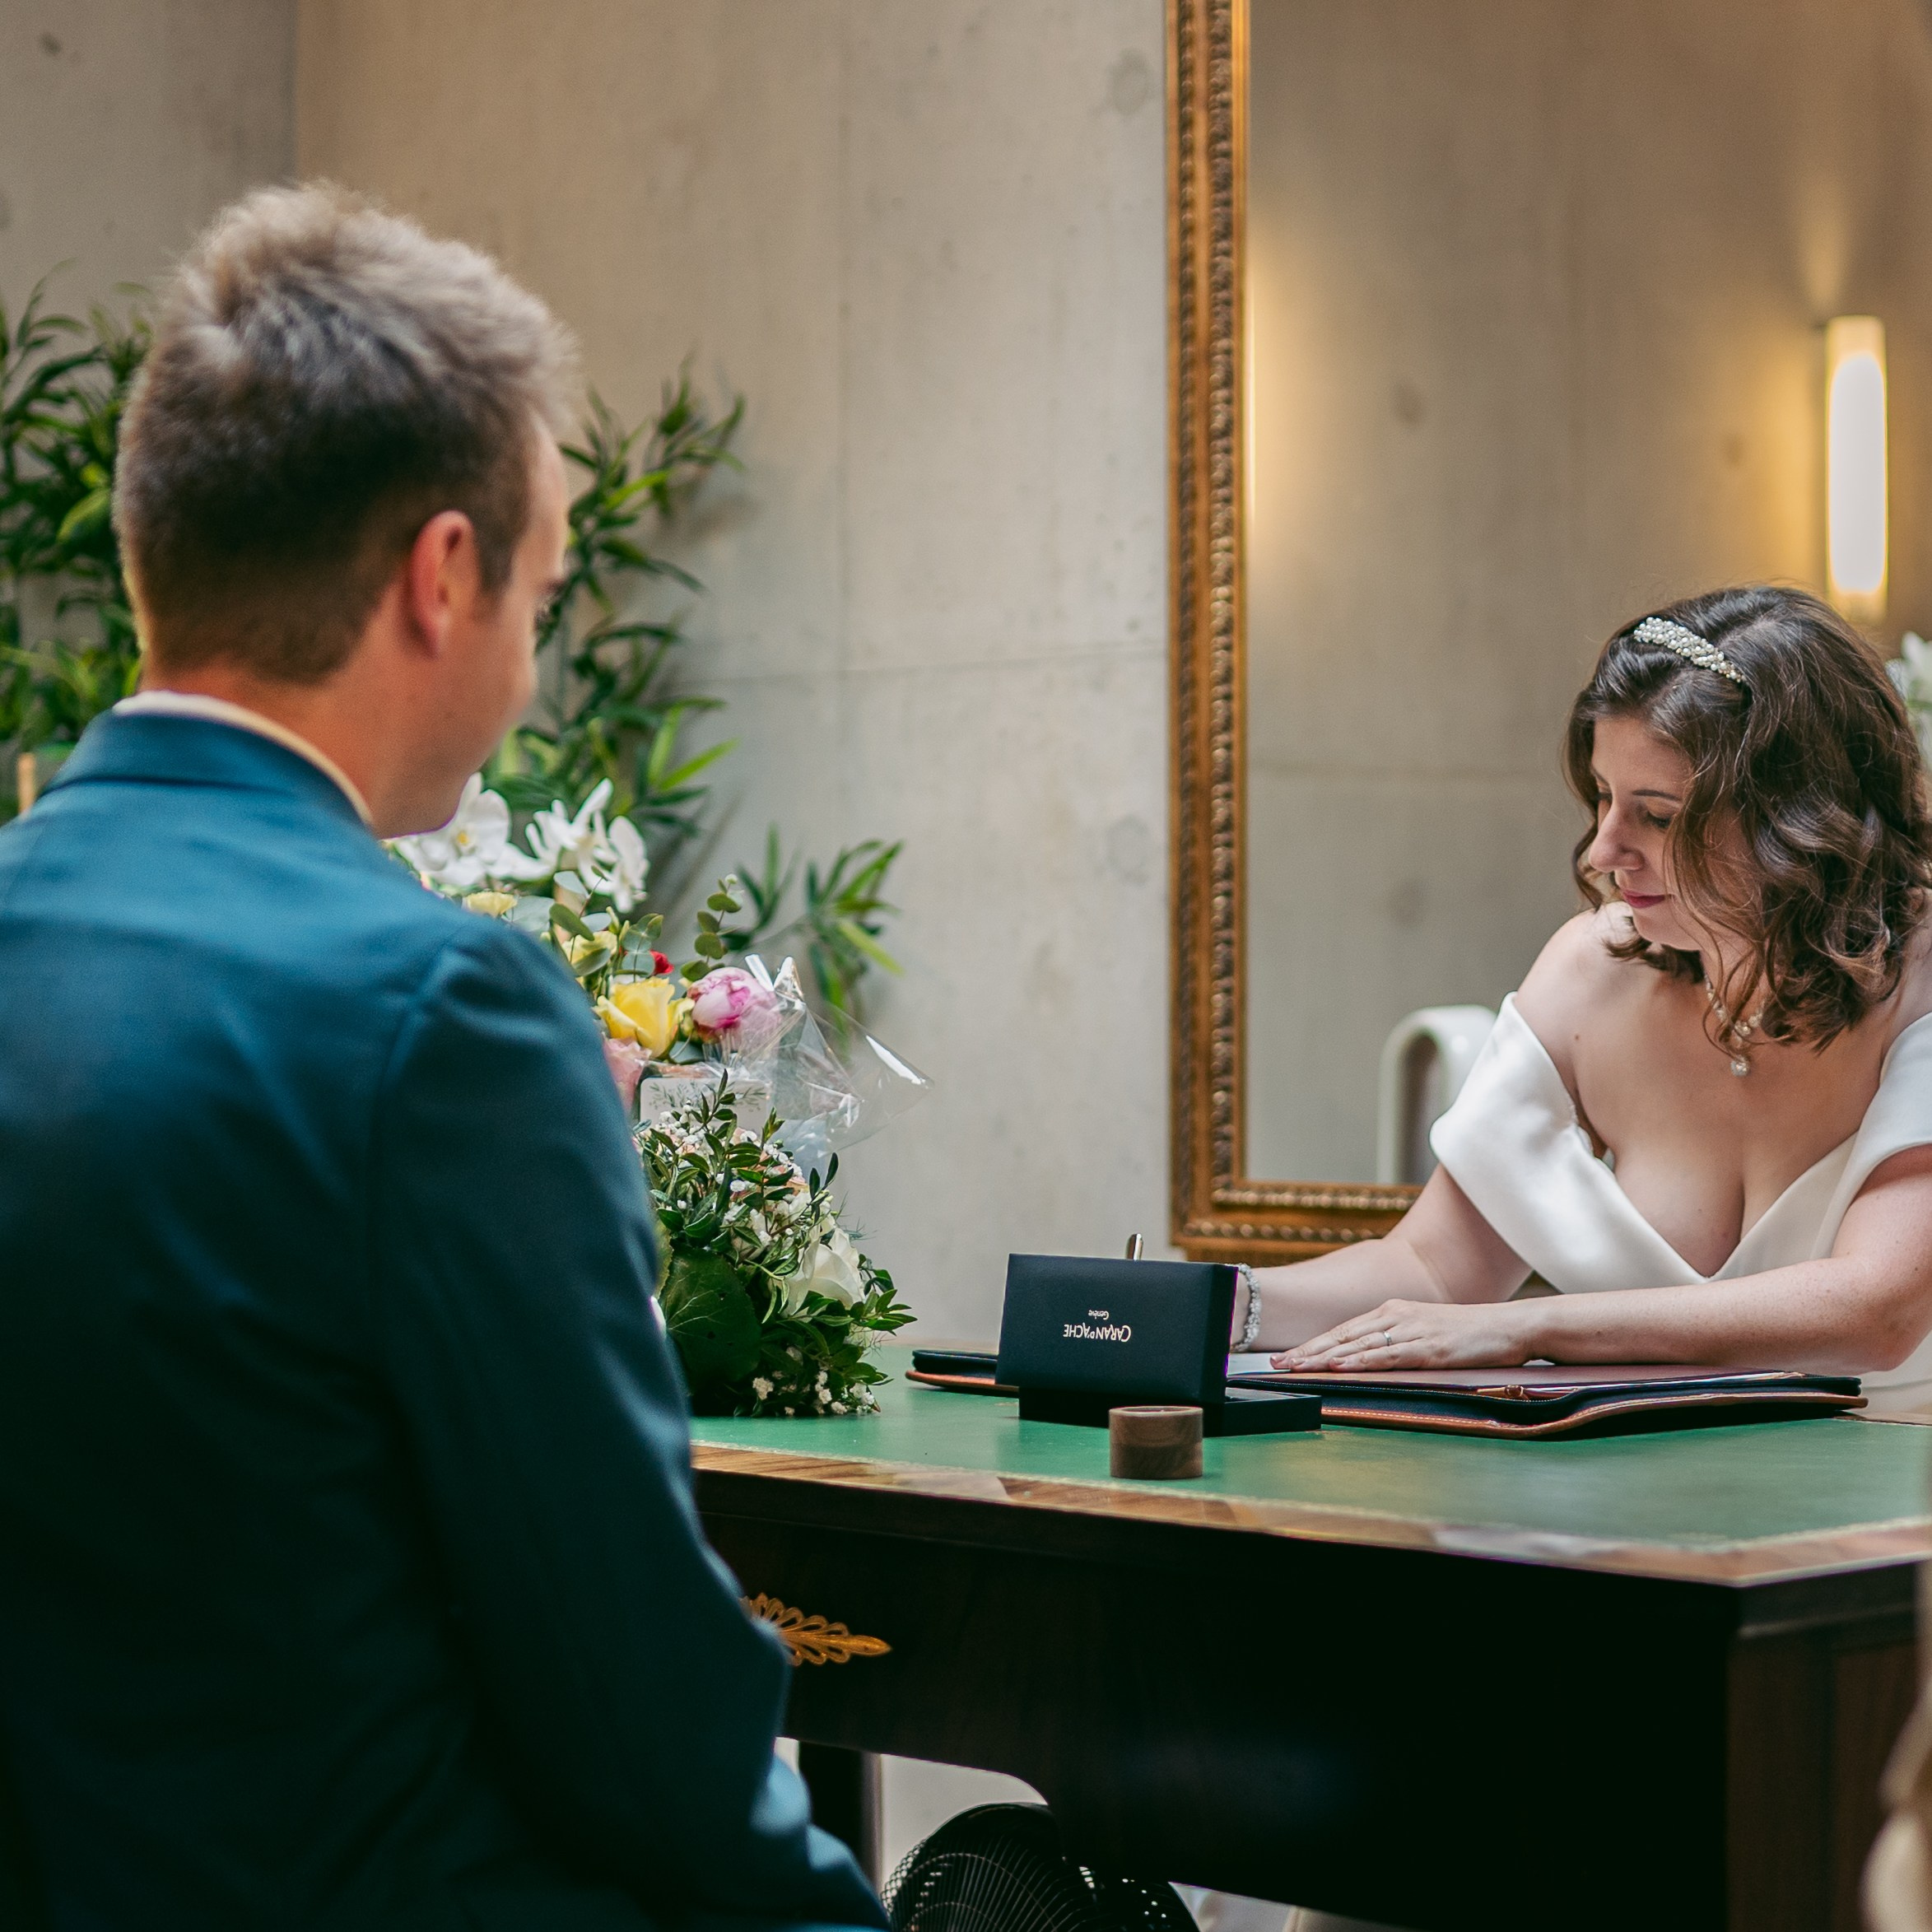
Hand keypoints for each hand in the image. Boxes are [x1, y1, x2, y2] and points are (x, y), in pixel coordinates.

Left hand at [1273, 1298, 1537, 1371]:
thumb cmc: (1470, 1333)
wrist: (1510, 1326)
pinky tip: (1339, 1366)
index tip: (1287, 1356)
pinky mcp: (1428, 1348)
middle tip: (1277, 1364)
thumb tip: (1369, 1358)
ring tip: (1296, 1367)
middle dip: (1308, 1352)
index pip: (1343, 1330)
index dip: (1313, 1344)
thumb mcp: (1425, 1331)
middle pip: (1342, 1336)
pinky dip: (1359, 1361)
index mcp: (1393, 1311)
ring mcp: (1412, 1331)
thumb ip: (1397, 1341)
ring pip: (1357, 1346)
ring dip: (1323, 1358)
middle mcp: (1396, 1317)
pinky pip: (1387, 1356)